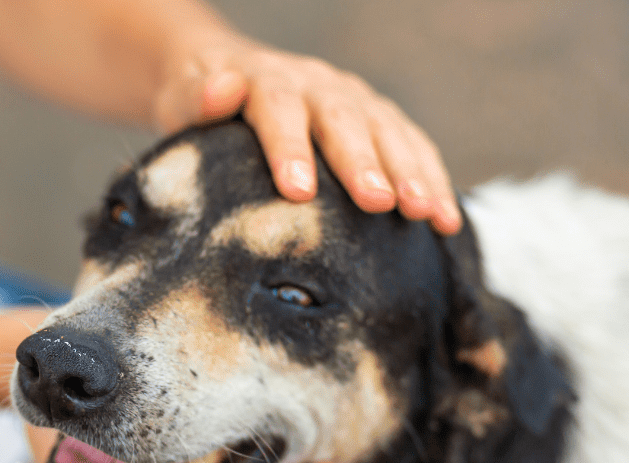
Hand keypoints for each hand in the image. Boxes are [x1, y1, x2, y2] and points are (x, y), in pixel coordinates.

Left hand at [153, 33, 461, 235]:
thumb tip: (219, 89)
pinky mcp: (376, 118)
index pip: (279, 108)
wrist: (224, 76)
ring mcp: (352, 98)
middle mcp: (316, 84)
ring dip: (409, 172)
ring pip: (386, 130)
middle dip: (364, 163)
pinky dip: (431, 179)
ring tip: (425, 214)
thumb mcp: (184, 96)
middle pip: (343, 120)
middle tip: (379, 203)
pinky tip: (444, 219)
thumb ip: (200, 98)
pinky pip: (410, 145)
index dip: (290, 148)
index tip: (298, 191)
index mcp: (266, 80)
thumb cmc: (198, 100)